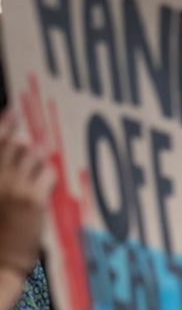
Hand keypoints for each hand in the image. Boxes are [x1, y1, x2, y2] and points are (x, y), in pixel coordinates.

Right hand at [0, 111, 53, 276]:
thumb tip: (16, 147)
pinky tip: (44, 187)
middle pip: (15, 145)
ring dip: (38, 161)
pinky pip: (48, 172)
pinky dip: (49, 175)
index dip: (3, 123)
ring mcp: (12, 186)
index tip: (13, 111)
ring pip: (33, 155)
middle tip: (30, 156)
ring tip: (35, 177)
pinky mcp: (32, 198)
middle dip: (25, 149)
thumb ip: (1, 176)